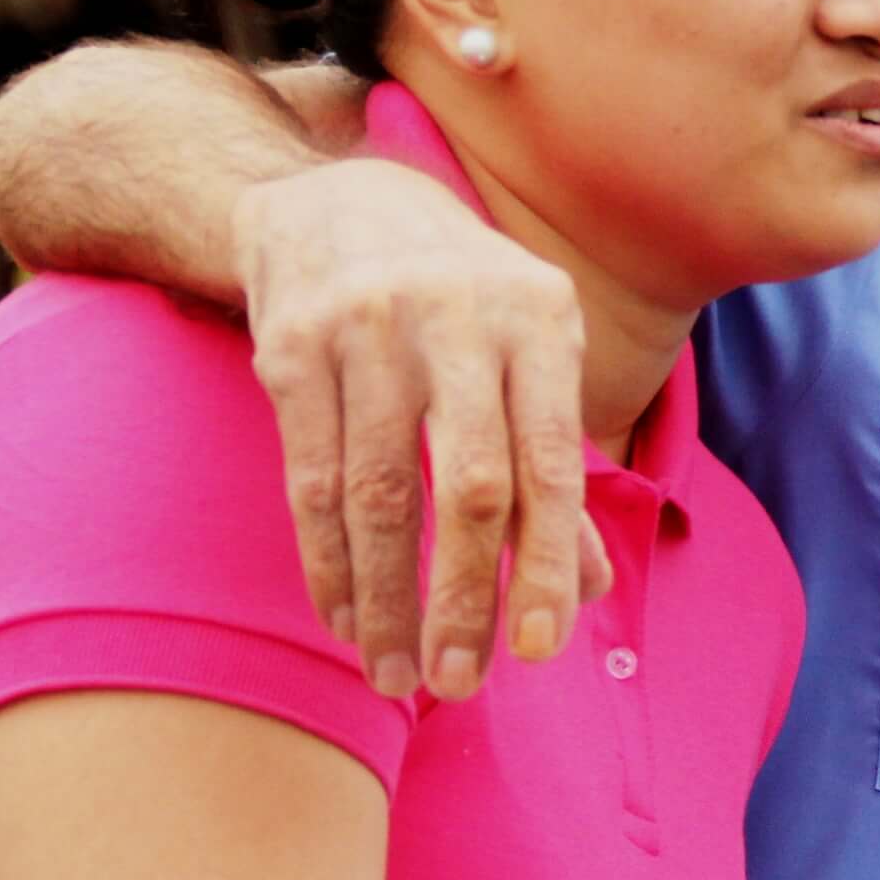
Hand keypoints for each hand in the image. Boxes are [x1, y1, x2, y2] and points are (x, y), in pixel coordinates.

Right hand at [232, 158, 607, 700]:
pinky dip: (329, 562)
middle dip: (467, 596)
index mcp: (539, 319)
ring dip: (388, 598)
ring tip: (396, 674)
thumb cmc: (463, 294)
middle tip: (462, 684)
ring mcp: (368, 330)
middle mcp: (458, 319)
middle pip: (470, 486)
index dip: (547, 563)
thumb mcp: (532, 349)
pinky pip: (312, 479)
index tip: (539, 649)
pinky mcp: (291, 348)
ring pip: (380, 495)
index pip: (551, 464)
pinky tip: (344, 617)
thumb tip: (588, 585)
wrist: (332, 195)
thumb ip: (557, 462)